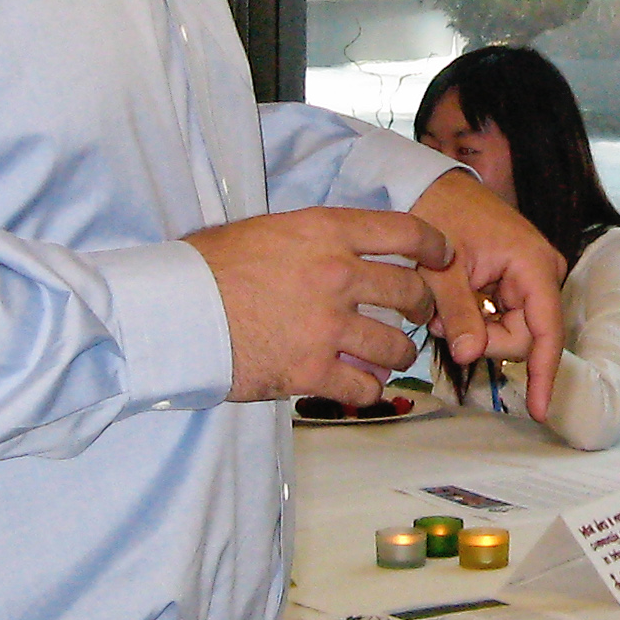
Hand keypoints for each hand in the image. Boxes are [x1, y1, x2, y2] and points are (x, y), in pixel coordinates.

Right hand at [185, 208, 448, 403]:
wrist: (175, 311)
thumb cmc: (210, 266)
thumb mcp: (270, 230)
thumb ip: (317, 238)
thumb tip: (347, 244)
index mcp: (327, 232)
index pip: (406, 232)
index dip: (435, 246)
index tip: (444, 258)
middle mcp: (336, 274)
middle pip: (412, 292)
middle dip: (424, 308)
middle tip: (419, 316)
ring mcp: (326, 325)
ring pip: (395, 346)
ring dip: (399, 355)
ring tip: (391, 357)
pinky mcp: (310, 371)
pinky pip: (365, 386)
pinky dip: (369, 389)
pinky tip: (361, 385)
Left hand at [410, 169, 567, 421]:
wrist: (432, 185)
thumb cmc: (439, 217)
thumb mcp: (441, 270)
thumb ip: (459, 313)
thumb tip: (471, 356)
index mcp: (533, 264)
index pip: (546, 330)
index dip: (544, 372)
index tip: (541, 411)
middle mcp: (542, 270)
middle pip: (525, 335)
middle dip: (487, 341)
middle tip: (446, 325)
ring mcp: (531, 275)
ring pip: (513, 328)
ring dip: (478, 330)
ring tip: (445, 309)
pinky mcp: (517, 279)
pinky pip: (504, 315)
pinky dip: (478, 318)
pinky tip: (454, 305)